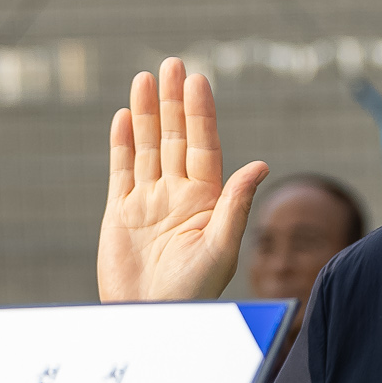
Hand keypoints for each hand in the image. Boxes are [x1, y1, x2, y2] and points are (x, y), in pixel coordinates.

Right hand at [97, 58, 267, 301]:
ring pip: (148, 146)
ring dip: (148, 113)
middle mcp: (178, 194)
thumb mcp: (220, 249)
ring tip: (146, 78)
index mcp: (206, 199)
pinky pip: (121, 170)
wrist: (151, 318)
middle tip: (172, 63)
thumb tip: (260, 164)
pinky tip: (125, 117)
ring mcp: (148, 201)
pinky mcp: (121, 212)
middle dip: (174, 101)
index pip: (204, 145)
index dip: (201, 113)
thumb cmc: (193, 292)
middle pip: (176, 137)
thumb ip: (235, 205)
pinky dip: (123, 144)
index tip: (197, 80)